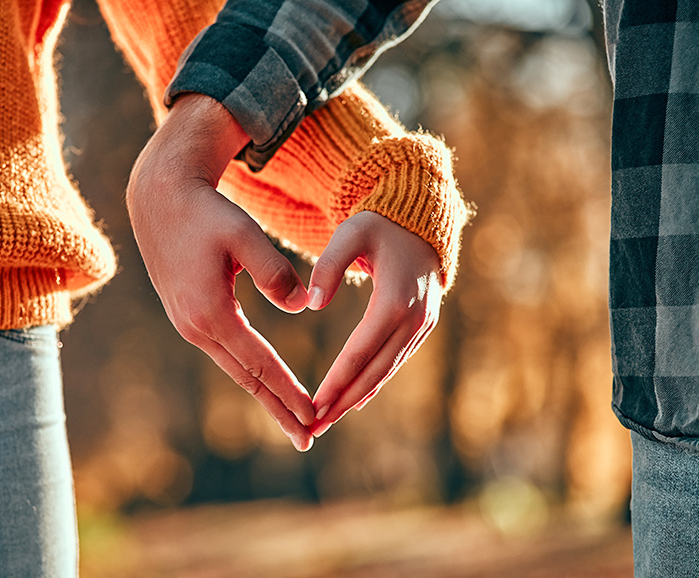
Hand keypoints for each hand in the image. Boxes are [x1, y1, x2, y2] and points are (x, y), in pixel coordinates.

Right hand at [127, 93, 314, 450]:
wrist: (160, 199)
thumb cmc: (206, 213)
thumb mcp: (244, 235)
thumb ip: (274, 271)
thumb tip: (301, 306)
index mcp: (211, 312)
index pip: (259, 363)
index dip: (288, 391)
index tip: (314, 415)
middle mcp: (195, 327)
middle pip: (246, 379)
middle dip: (278, 410)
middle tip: (307, 440)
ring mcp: (189, 325)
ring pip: (236, 370)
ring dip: (265, 396)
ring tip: (293, 420)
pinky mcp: (190, 317)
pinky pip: (227, 354)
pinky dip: (250, 373)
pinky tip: (265, 383)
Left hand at [308, 211, 443, 436]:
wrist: (420, 221)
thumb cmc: (379, 224)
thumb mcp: (350, 233)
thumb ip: (327, 266)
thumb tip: (311, 304)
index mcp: (395, 300)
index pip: (360, 351)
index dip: (337, 381)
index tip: (314, 405)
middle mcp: (414, 318)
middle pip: (375, 371)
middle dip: (343, 402)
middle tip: (314, 427)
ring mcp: (422, 325)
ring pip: (387, 370)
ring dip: (357, 398)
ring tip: (327, 420)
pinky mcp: (423, 326)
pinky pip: (395, 361)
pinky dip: (375, 382)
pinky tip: (355, 400)